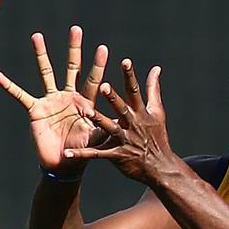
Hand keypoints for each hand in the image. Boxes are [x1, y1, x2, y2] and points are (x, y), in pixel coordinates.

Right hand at [0, 25, 108, 173]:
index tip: (103, 47)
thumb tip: (123, 120)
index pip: (94, 80)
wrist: (64, 165)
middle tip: (76, 29)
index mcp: (86, 102)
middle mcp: (69, 97)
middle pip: (72, 68)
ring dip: (42, 55)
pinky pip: (20, 95)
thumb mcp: (98, 139)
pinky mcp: (36, 110)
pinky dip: (9, 86)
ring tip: (37, 36)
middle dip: (74, 49)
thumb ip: (107, 127)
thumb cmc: (83, 152)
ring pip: (47, 73)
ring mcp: (52, 101)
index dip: (98, 65)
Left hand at [64, 60, 175, 184]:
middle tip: (103, 85)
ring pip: (110, 128)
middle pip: (122, 109)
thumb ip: (153, 89)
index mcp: (141, 113)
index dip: (130, 77)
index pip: (135, 92)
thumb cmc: (157, 136)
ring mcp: (125, 140)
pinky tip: (68, 153)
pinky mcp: (117, 155)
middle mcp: (133, 125)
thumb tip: (156, 68)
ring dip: (98, 120)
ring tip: (86, 112)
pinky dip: (82, 154)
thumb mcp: (157, 112)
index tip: (125, 62)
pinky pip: (97, 154)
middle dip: (113, 98)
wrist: (160, 167)